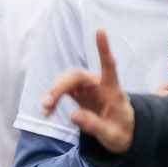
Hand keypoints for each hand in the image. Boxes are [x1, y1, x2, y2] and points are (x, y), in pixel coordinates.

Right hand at [39, 29, 137, 155]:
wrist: (122, 133)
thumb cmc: (122, 132)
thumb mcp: (112, 136)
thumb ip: (94, 125)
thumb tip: (72, 115)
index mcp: (113, 90)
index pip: (109, 66)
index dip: (103, 48)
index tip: (100, 30)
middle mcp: (99, 84)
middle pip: (76, 75)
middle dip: (59, 87)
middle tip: (47, 105)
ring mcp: (88, 88)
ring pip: (66, 80)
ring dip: (53, 92)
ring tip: (45, 111)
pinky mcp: (79, 93)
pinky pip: (62, 89)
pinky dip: (52, 98)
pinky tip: (47, 110)